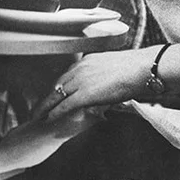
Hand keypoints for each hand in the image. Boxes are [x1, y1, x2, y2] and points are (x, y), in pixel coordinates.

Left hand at [32, 46, 158, 120]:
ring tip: (38, 115)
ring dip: (46, 106)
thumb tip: (103, 88)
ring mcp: (81, 80)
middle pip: (58, 83)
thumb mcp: (113, 69)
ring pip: (57, 95)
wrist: (142, 68)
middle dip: (48, 96)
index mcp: (87, 60)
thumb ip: (103, 77)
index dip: (58, 86)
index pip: (67, 74)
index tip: (53, 93)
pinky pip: (65, 104)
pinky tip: (48, 118)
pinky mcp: (85, 93)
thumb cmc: (135, 69)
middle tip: (39, 106)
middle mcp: (80, 68)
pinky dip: (55, 112)